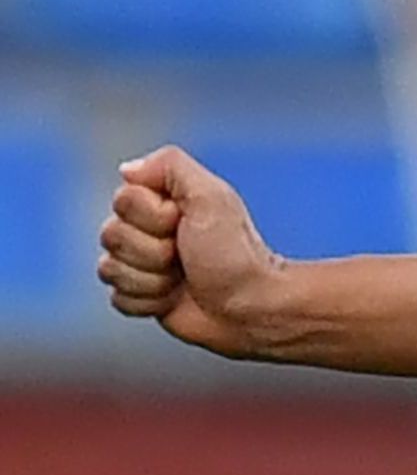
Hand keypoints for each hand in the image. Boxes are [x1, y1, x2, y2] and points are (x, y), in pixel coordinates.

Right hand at [96, 148, 287, 358]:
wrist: (249, 307)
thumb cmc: (235, 252)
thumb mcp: (211, 197)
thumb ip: (171, 167)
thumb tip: (127, 170)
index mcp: (164, 200)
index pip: (123, 200)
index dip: (153, 217)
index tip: (185, 222)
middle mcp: (148, 229)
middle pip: (111, 236)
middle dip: (152, 251)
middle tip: (186, 254)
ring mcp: (142, 263)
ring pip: (109, 269)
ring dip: (151, 279)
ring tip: (183, 278)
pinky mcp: (140, 295)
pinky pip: (117, 298)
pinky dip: (148, 301)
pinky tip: (173, 298)